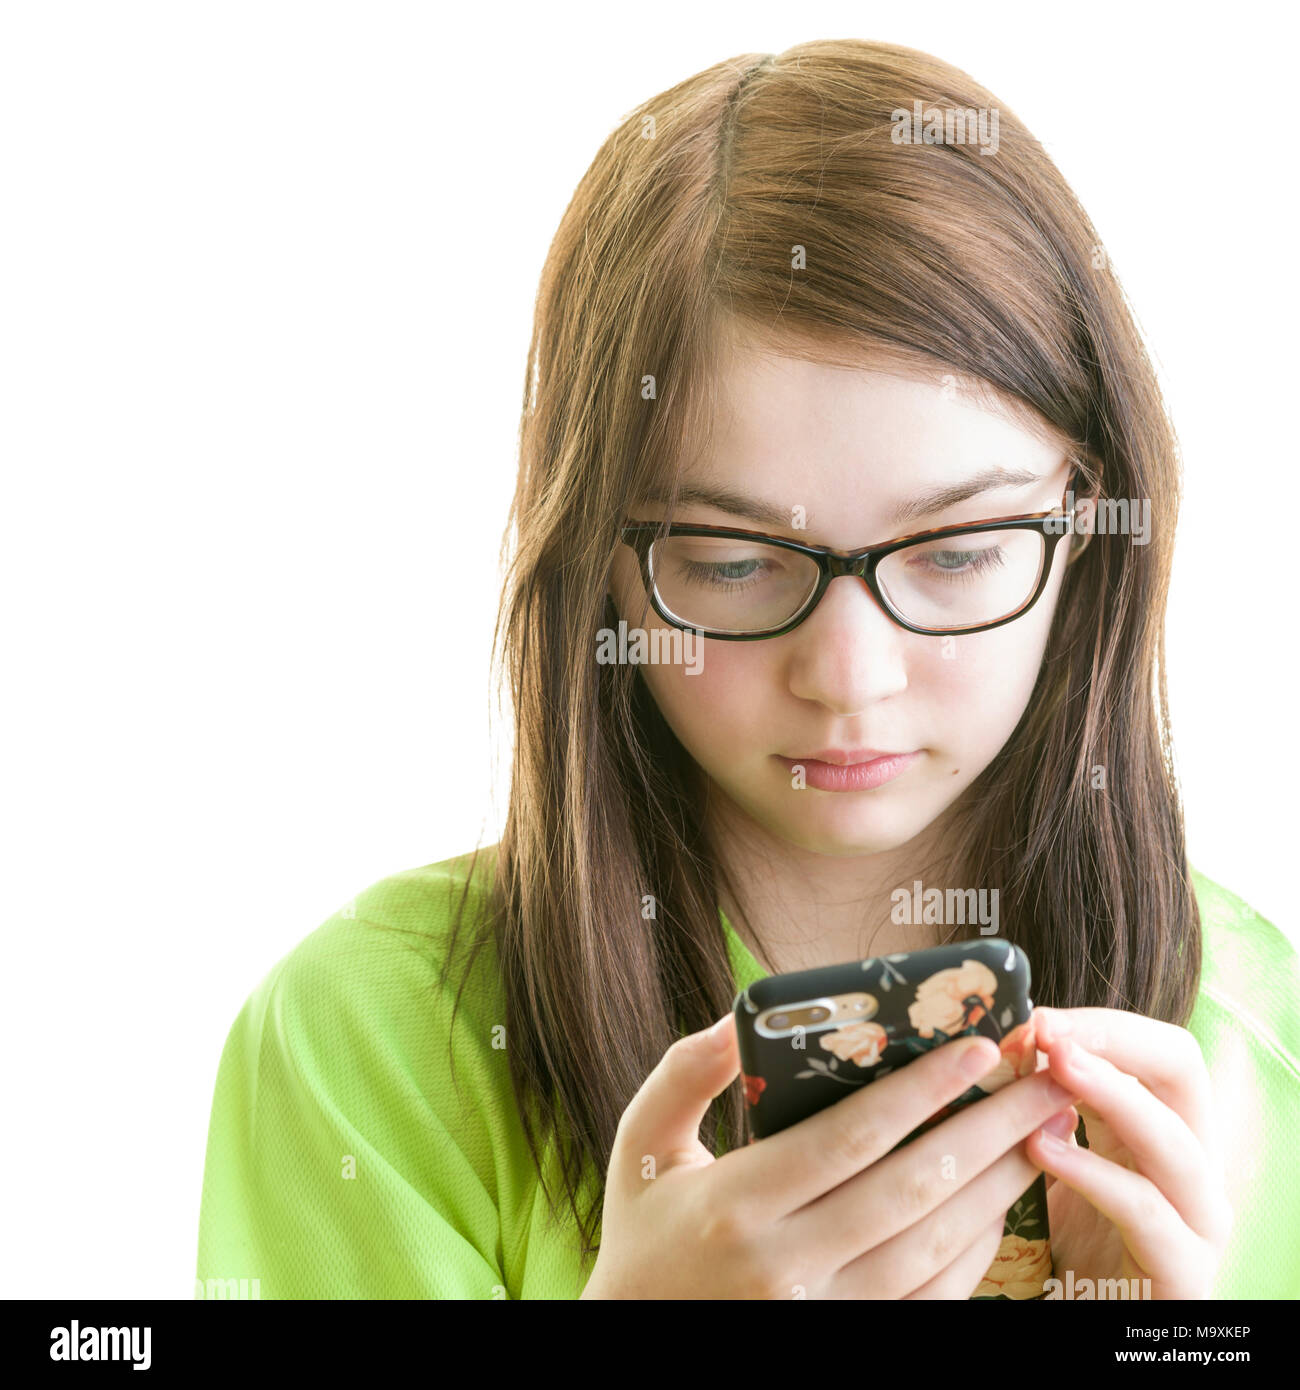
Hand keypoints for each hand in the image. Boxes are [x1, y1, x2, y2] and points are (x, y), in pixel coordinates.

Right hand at [580, 1014, 1080, 1299]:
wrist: (637, 1341)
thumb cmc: (644, 1232)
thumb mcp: (643, 1142)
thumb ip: (685, 1072)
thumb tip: (737, 1015)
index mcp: (736, 1205)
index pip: (850, 1138)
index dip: (921, 1090)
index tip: (976, 1046)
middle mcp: (787, 1268)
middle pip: (912, 1189)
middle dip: (989, 1128)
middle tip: (1044, 1081)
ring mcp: (825, 1317)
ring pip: (936, 1247)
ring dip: (999, 1185)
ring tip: (1042, 1131)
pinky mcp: (850, 1344)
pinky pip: (934, 1298)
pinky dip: (977, 1248)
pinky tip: (1001, 1200)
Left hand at [1026, 1007, 1232, 1298]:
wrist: (1075, 1315)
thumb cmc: (1058, 1236)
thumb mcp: (1045, 1155)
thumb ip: (1030, 1102)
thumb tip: (981, 1036)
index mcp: (1159, 1125)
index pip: (1154, 1047)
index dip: (1099, 1023)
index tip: (1033, 1012)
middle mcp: (1190, 1164)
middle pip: (1182, 1070)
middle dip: (1113, 1039)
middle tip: (1045, 1026)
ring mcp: (1196, 1219)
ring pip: (1174, 1141)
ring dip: (1113, 1093)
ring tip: (1052, 1064)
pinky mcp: (1183, 1271)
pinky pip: (1146, 1212)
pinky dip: (1094, 1174)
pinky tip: (1040, 1148)